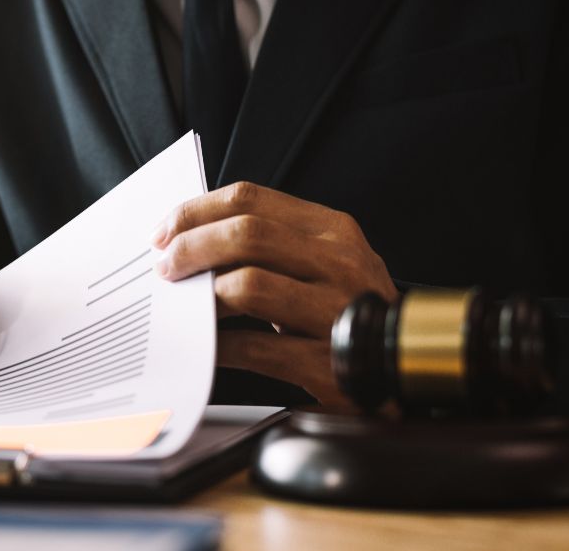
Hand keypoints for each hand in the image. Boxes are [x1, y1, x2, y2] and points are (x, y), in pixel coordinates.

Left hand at [151, 182, 397, 405]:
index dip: (197, 212)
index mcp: (333, 231)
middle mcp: (339, 264)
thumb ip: (271, 244)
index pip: (251, 200)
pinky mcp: (325, 362)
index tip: (165, 231)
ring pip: (247, 286)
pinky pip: (253, 347)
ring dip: (201, 294)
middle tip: (164, 266)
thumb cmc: (346, 309)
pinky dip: (218, 345)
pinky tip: (204, 345)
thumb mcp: (323, 262)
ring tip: (182, 304)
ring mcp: (335, 312)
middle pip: (246, 235)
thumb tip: (191, 238)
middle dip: (191, 248)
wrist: (403, 367)